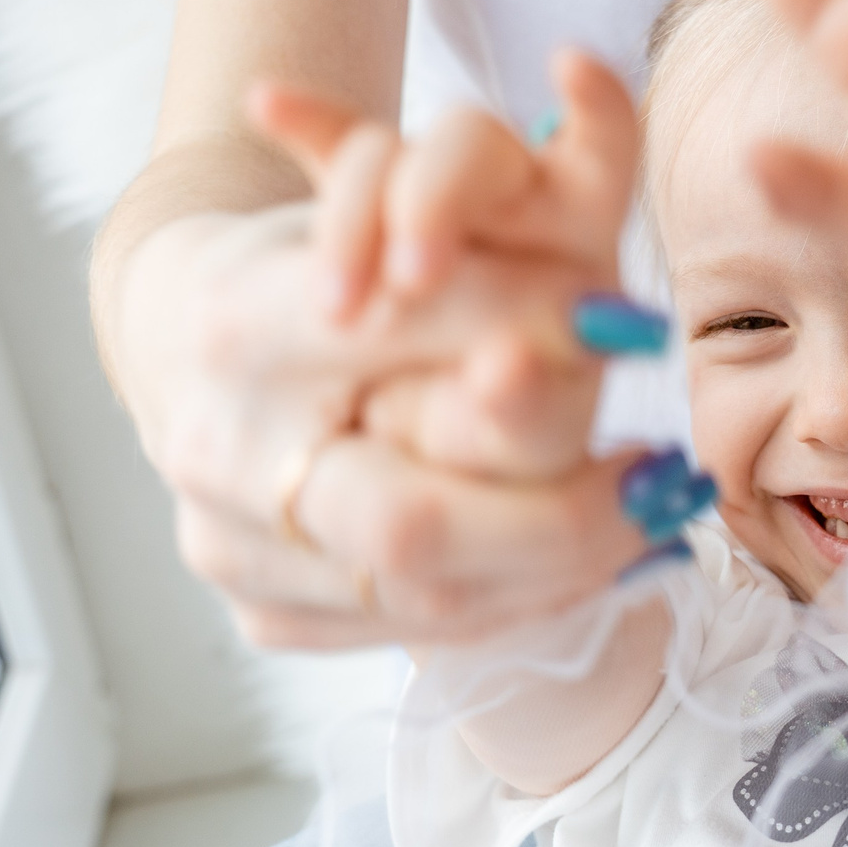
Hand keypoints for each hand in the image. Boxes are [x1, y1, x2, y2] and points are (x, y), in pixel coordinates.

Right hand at [112, 53, 676, 647]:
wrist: (183, 335)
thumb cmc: (314, 260)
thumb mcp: (394, 213)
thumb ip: (492, 271)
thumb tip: (617, 328)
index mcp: (236, 323)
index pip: (407, 344)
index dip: (535, 340)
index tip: (640, 341)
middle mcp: (215, 451)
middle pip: (410, 529)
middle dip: (563, 520)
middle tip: (665, 486)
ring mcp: (227, 546)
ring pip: (425, 602)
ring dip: (563, 571)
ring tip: (652, 525)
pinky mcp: (259, 611)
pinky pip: (410, 633)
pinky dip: (515, 601)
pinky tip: (588, 569)